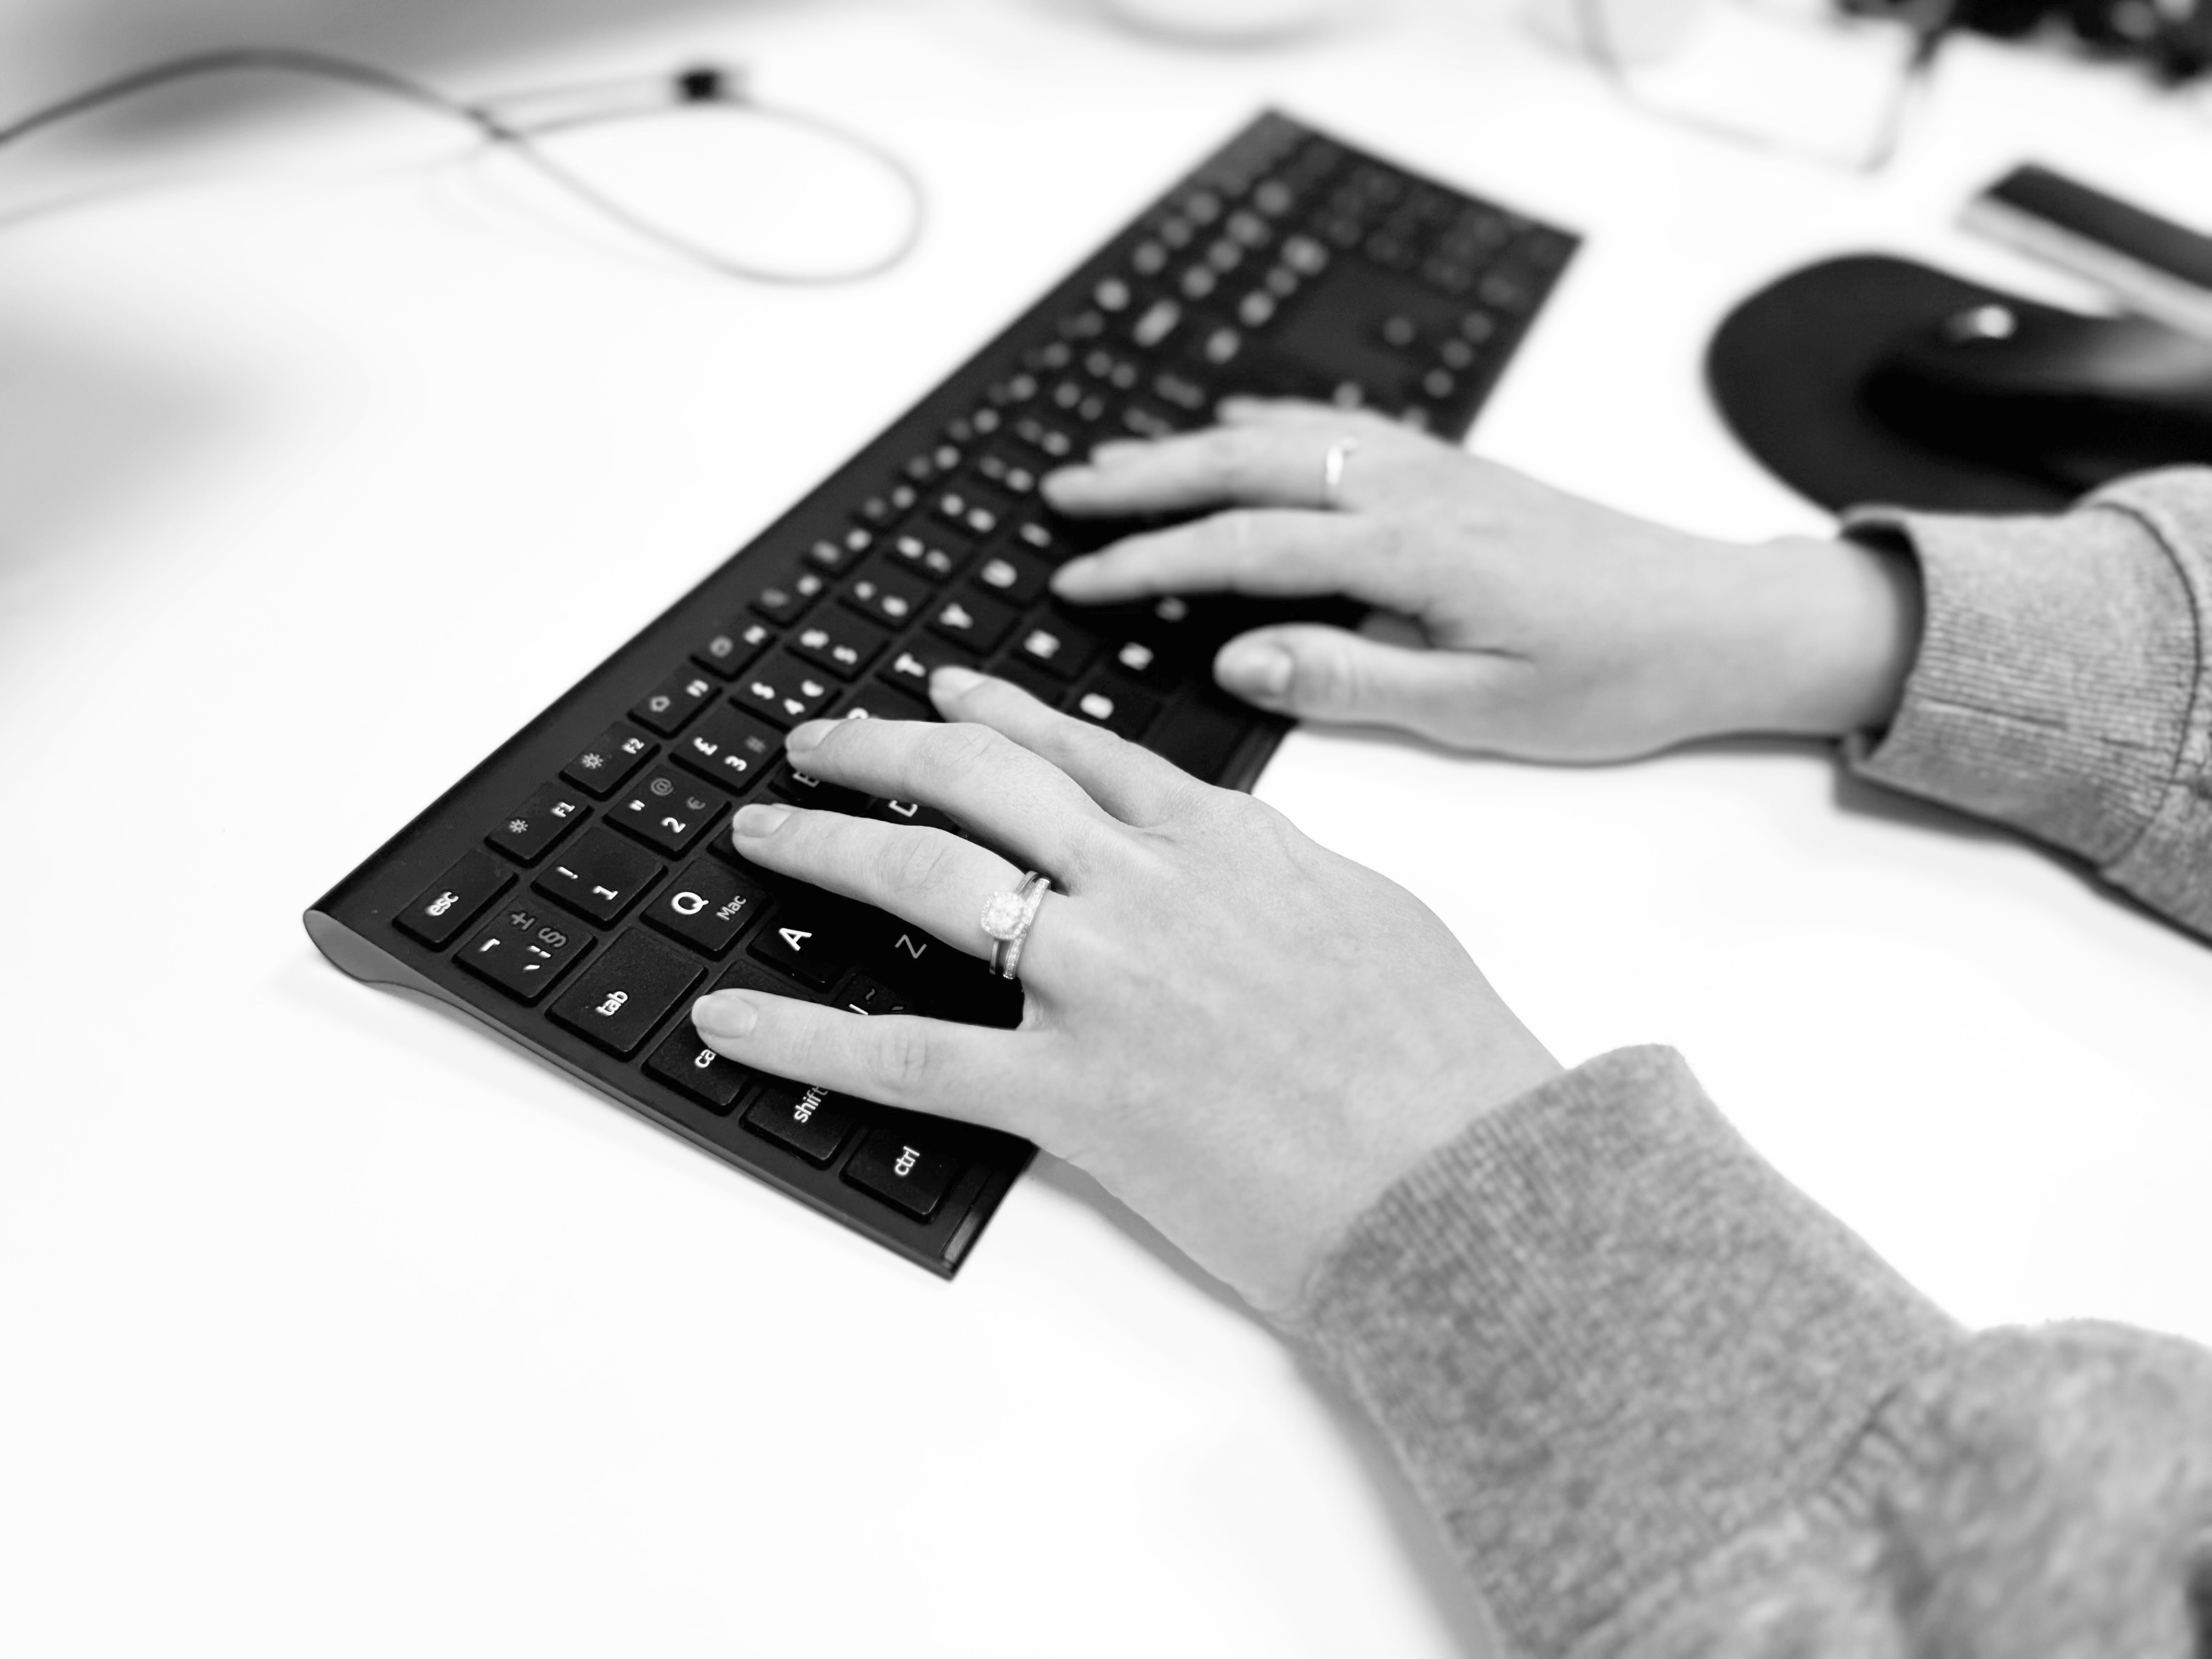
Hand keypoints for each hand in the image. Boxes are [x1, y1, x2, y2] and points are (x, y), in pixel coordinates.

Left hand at [689, 668, 1561, 1317]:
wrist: (1476, 1178)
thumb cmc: (1448, 1062)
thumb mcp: (1375, 919)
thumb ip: (1285, 870)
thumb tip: (1238, 853)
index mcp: (1232, 838)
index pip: (1085, 749)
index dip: (997, 712)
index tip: (941, 692)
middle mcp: (1154, 884)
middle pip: (984, 780)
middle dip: (883, 747)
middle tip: (815, 741)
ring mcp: (1107, 979)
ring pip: (931, 878)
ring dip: (826, 843)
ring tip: (760, 833)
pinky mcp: (1077, 1091)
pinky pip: (911, 1055)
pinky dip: (805, 1037)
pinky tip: (730, 1022)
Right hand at [1044, 400, 1922, 760]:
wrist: (1724, 619)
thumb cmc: (1617, 676)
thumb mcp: (1484, 709)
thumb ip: (1354, 679)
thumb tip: (1236, 657)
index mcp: (1409, 555)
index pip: (1242, 549)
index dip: (1147, 564)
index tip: (1074, 584)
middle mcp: (1413, 493)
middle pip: (1247, 469)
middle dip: (1144, 481)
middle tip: (1060, 496)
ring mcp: (1437, 470)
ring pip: (1289, 440)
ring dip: (1194, 446)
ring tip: (1117, 461)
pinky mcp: (1461, 470)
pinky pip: (1346, 428)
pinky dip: (1278, 422)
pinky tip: (1243, 421)